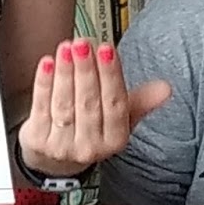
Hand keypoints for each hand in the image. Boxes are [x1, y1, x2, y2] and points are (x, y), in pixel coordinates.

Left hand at [18, 38, 171, 176]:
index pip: (115, 104)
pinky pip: (41, 107)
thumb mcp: (119, 119)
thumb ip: (140, 100)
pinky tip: (47, 63)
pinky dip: (44, 83)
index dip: (110, 75)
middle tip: (83, 43)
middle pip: (88, 103)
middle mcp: (89, 146)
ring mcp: (61, 145)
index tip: (107, 50)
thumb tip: (165, 89)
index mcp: (115, 139)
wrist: (55, 160)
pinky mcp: (38, 140)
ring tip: (66, 48)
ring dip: (65, 72)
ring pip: (65, 104)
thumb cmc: (91, 131)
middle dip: (86, 70)